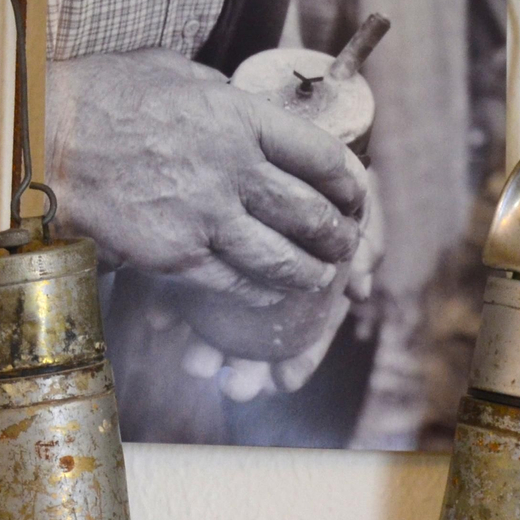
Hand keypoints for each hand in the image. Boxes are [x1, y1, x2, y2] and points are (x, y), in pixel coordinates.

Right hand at [46, 48, 368, 305]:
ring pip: (282, 256)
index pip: (322, 156)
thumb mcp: (172, 72)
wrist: (43, 140)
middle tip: (344, 246)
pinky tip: (267, 293)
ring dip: (309, 272)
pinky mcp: (176, 255)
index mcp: (240, 118)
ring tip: (318, 277)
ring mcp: (206, 215)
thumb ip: (216, 94)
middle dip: (338, 237)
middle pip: (312, 213)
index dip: (349, 184)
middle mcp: (234, 168)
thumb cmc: (98, 97)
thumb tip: (235, 103)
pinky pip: (235, 281)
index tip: (355, 196)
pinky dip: (259, 291)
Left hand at [174, 190, 385, 399]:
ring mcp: (226, 271)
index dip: (297, 361)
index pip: (303, 336)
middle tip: (236, 389)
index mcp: (306, 284)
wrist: (272, 131)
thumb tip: (361, 291)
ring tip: (197, 365)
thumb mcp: (350, 203)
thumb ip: (360, 244)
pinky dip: (167, 306)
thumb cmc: (319, 171)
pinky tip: (158, 320)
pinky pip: (176, 287)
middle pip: (256, 341)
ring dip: (207, 348)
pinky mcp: (188, 250)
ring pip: (216, 323)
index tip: (282, 382)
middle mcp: (266, 288)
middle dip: (245, 371)